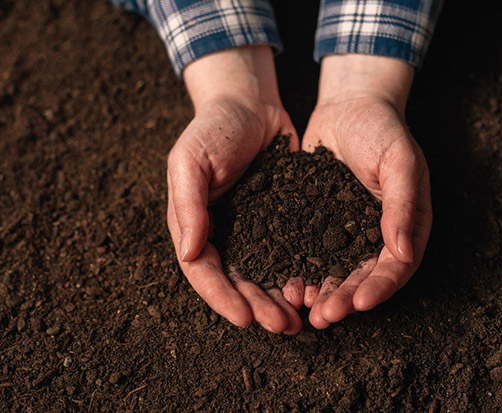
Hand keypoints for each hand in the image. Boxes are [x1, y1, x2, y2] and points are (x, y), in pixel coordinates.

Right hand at [166, 46, 303, 333]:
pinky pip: (287, 252)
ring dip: (277, 299)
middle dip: (257, 307)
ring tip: (299, 319)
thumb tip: (188, 253)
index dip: (222, 297)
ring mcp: (250, 229)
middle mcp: (221, 233)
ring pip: (263, 274)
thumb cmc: (213, 127)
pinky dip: (296, 272)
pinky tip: (313, 287)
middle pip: (236, 281)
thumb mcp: (190, 159)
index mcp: (193, 224)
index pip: (203, 271)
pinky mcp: (279, 220)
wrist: (250, 103)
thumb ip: (188, 204)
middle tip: (282, 326)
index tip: (245, 318)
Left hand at [301, 54, 431, 328]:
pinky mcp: (317, 223)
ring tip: (300, 306)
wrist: (349, 106)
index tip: (360, 304)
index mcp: (404, 226)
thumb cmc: (383, 129)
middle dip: (344, 299)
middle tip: (323, 316)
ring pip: (334, 271)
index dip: (379, 289)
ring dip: (320, 291)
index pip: (396, 268)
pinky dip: (299, 268)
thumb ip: (403, 205)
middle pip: (362, 278)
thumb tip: (405, 252)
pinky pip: (308, 251)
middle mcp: (375, 235)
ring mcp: (345, 231)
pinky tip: (283, 281)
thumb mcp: (400, 161)